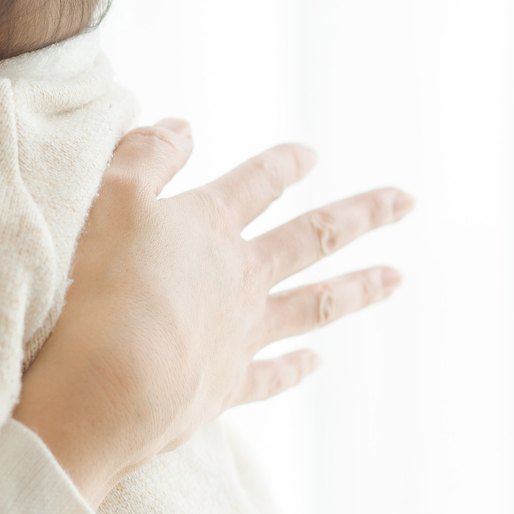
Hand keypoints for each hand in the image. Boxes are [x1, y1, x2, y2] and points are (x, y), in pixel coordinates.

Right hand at [15, 119, 410, 504]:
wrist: (111, 385)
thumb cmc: (105, 286)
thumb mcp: (114, 197)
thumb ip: (147, 156)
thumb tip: (183, 127)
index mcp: (212, 226)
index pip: (258, 183)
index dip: (284, 164)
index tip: (312, 154)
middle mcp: (241, 276)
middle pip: (315, 237)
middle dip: (363, 216)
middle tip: (408, 202)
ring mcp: (242, 333)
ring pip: (315, 304)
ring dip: (358, 288)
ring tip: (398, 278)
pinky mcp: (226, 386)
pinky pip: (273, 375)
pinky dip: (296, 369)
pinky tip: (317, 363)